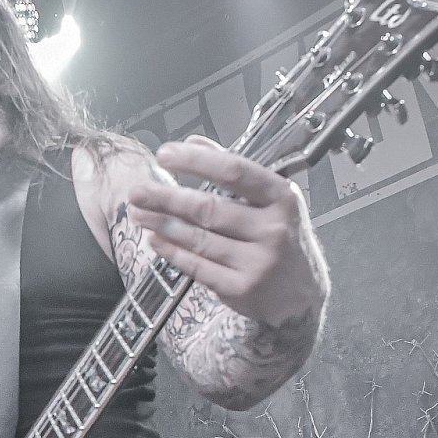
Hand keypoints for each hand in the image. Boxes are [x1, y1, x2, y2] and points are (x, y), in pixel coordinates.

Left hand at [127, 136, 327, 325]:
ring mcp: (258, 262)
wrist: (302, 296)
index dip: (195, 162)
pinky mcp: (241, 290)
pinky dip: (172, 251)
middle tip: (136, 191)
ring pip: (199, 239)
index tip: (163, 155)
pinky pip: (197, 266)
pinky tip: (155, 240)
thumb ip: (234, 170)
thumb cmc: (282, 238)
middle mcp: (273, 229)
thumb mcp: (272, 201)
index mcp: (282, 198)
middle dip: (166, 198)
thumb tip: (193, 142)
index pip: (234, 171)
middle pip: (209, 208)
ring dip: (162, 224)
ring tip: (138, 213)